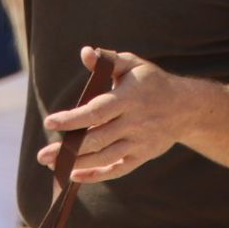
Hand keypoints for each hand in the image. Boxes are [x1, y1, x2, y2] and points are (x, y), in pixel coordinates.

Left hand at [34, 46, 186, 183]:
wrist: (186, 107)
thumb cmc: (152, 81)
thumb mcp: (132, 64)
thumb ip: (107, 60)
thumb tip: (85, 52)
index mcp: (129, 98)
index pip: (97, 111)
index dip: (73, 119)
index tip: (50, 122)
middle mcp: (134, 123)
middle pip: (97, 139)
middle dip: (68, 149)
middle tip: (41, 155)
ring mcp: (139, 142)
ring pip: (105, 157)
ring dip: (78, 163)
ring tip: (53, 165)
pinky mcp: (142, 156)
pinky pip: (118, 170)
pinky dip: (97, 174)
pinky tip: (76, 175)